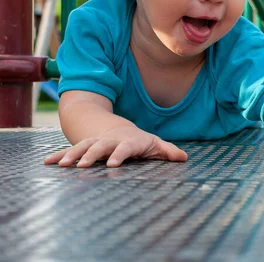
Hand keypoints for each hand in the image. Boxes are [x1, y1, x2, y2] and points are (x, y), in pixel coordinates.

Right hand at [44, 126, 187, 167]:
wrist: (119, 129)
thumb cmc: (139, 141)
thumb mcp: (155, 145)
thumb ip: (168, 151)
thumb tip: (184, 157)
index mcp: (127, 142)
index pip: (124, 147)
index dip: (119, 154)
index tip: (113, 164)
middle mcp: (110, 141)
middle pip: (100, 146)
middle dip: (92, 155)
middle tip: (83, 166)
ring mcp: (95, 142)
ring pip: (83, 146)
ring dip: (73, 155)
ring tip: (64, 166)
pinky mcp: (83, 147)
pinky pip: (69, 150)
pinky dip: (59, 155)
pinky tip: (47, 163)